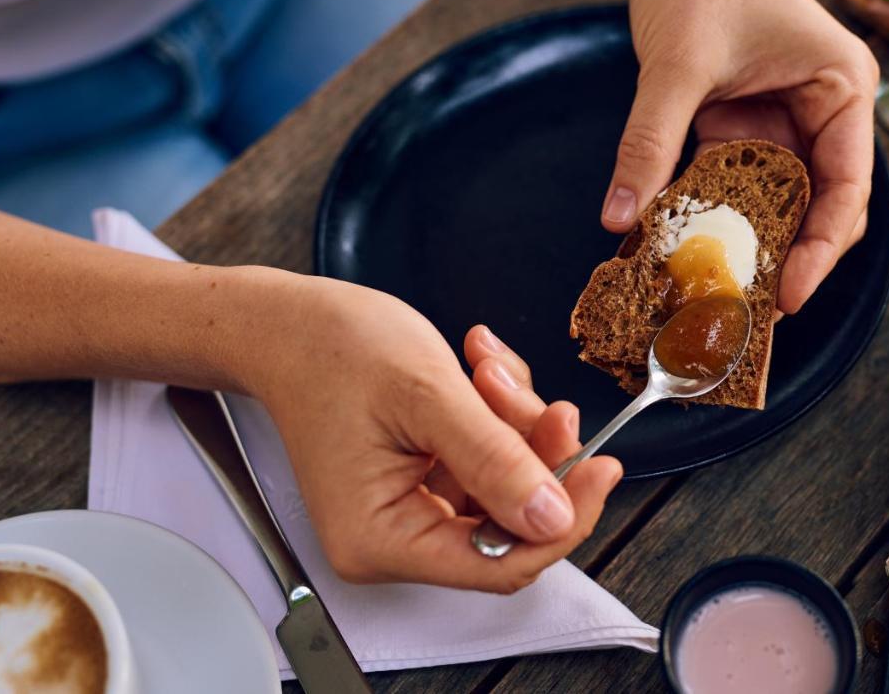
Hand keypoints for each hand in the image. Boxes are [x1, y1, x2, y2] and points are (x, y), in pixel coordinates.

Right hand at [239, 272, 621, 591]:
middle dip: (534, 455)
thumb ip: (495, 459)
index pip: (500, 564)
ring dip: (514, 423)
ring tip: (488, 368)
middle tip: (547, 403)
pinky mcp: (421, 480)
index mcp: (381, 538)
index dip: (562, 520)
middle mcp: (392, 539)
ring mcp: (408, 509)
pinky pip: (487, 460)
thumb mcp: (427, 395)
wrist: (288, 323)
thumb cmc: (333, 350)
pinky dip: (496, 416)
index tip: (601, 466)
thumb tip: (553, 516)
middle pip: (509, 522)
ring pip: (506, 484)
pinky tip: (480, 371)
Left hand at [602, 0, 877, 313]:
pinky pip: (737, 185)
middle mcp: (823, 110)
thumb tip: (619, 216)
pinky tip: (690, 249)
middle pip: (820, 206)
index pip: (847, 186)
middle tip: (750, 311)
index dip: (822, 248)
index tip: (787, 294)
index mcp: (840, 87)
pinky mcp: (744, 126)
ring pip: (779, 203)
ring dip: (751, 243)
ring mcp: (785, 122)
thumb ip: (650, 142)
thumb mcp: (676, 64)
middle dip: (788, 257)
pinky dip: (717, 216)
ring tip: (722, 294)